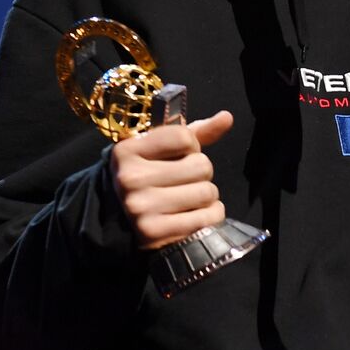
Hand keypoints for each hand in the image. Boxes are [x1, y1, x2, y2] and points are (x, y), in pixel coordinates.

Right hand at [109, 110, 233, 249]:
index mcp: (127, 151)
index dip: (191, 146)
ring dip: (207, 197)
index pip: (184, 136)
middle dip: (201, 174)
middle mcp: (130, 178)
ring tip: (188, 200)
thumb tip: (227, 117)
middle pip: (201, 165)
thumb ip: (196, 133)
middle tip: (184, 182)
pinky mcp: (154, 233)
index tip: (180, 156)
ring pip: (208, 191)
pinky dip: (209, 216)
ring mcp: (140, 207)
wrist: (121, 223)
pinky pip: (208, 217)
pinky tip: (191, 217)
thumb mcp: (162, 151)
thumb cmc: (150, 178)